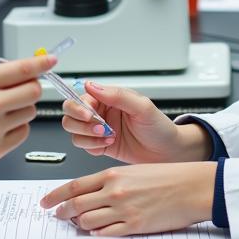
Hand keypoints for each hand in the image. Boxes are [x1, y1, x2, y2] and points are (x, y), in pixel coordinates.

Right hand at [0, 54, 55, 171]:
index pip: (22, 69)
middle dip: (31, 89)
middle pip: (34, 91)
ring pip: (30, 112)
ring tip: (0, 113)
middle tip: (20, 91)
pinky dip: (16, 129)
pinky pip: (23, 133)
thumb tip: (26, 72)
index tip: (51, 60)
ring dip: (22, 110)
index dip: (41, 63)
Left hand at [40, 163, 216, 235]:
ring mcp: (123, 210)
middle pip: (76, 205)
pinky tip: (99, 233)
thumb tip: (92, 193)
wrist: (192, 186)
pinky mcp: (135, 226)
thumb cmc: (168, 177)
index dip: (55, 195)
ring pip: (87, 221)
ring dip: (80, 225)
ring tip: (80, 225)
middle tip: (58, 217)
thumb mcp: (134, 171)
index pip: (74, 185)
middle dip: (63, 213)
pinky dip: (98, 235)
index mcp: (113, 174)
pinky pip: (106, 234)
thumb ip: (111, 181)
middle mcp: (114, 191)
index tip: (45, 202)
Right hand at [61, 82, 210, 163]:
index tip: (90, 115)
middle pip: (70, 114)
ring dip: (87, 136)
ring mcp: (98, 130)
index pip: (80, 98)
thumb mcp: (142, 107)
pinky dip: (91, 147)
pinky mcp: (99, 145)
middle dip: (81, 123)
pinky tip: (108, 144)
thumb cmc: (159, 128)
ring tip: (107, 137)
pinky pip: (83, 146)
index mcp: (107, 98)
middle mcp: (100, 112)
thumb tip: (92, 85)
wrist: (168, 152)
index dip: (80, 107)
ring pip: (74, 131)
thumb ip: (117, 95)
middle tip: (100, 128)